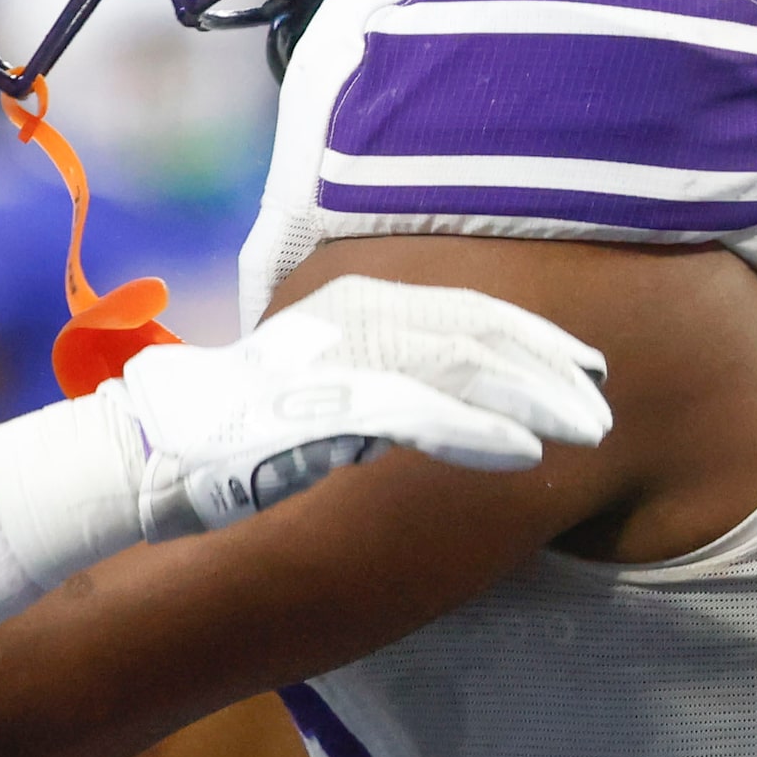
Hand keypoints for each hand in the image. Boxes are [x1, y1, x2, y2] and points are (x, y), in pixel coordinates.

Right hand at [0, 275, 609, 583]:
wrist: (152, 452)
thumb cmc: (227, 428)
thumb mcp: (313, 382)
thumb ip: (377, 376)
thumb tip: (438, 395)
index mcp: (355, 302)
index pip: (467, 309)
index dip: (535, 335)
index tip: (587, 361)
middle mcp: (355, 318)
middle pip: (480, 333)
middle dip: (553, 366)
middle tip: (605, 399)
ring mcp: (343, 361)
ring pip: (467, 371)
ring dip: (538, 399)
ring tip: (591, 428)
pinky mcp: (328, 410)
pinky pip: (425, 420)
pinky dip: (484, 434)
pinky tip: (531, 454)